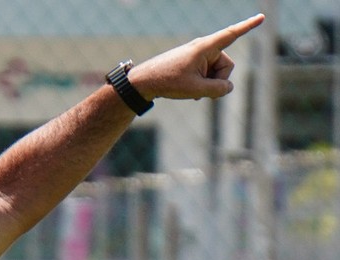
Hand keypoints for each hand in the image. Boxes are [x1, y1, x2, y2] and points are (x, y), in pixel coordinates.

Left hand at [131, 13, 264, 103]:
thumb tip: (229, 88)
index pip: (231, 34)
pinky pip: (209, 76)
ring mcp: (200, 56)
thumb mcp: (195, 90)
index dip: (248, 27)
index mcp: (206, 47)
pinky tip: (192, 93)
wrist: (146, 81)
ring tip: (193, 92)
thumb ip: (217, 90)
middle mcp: (205, 48)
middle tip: (201, 92)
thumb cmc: (168, 81)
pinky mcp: (196, 64)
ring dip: (209, 86)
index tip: (262, 17)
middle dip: (218, 81)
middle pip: (226, 66)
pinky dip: (204, 85)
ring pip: (218, 74)